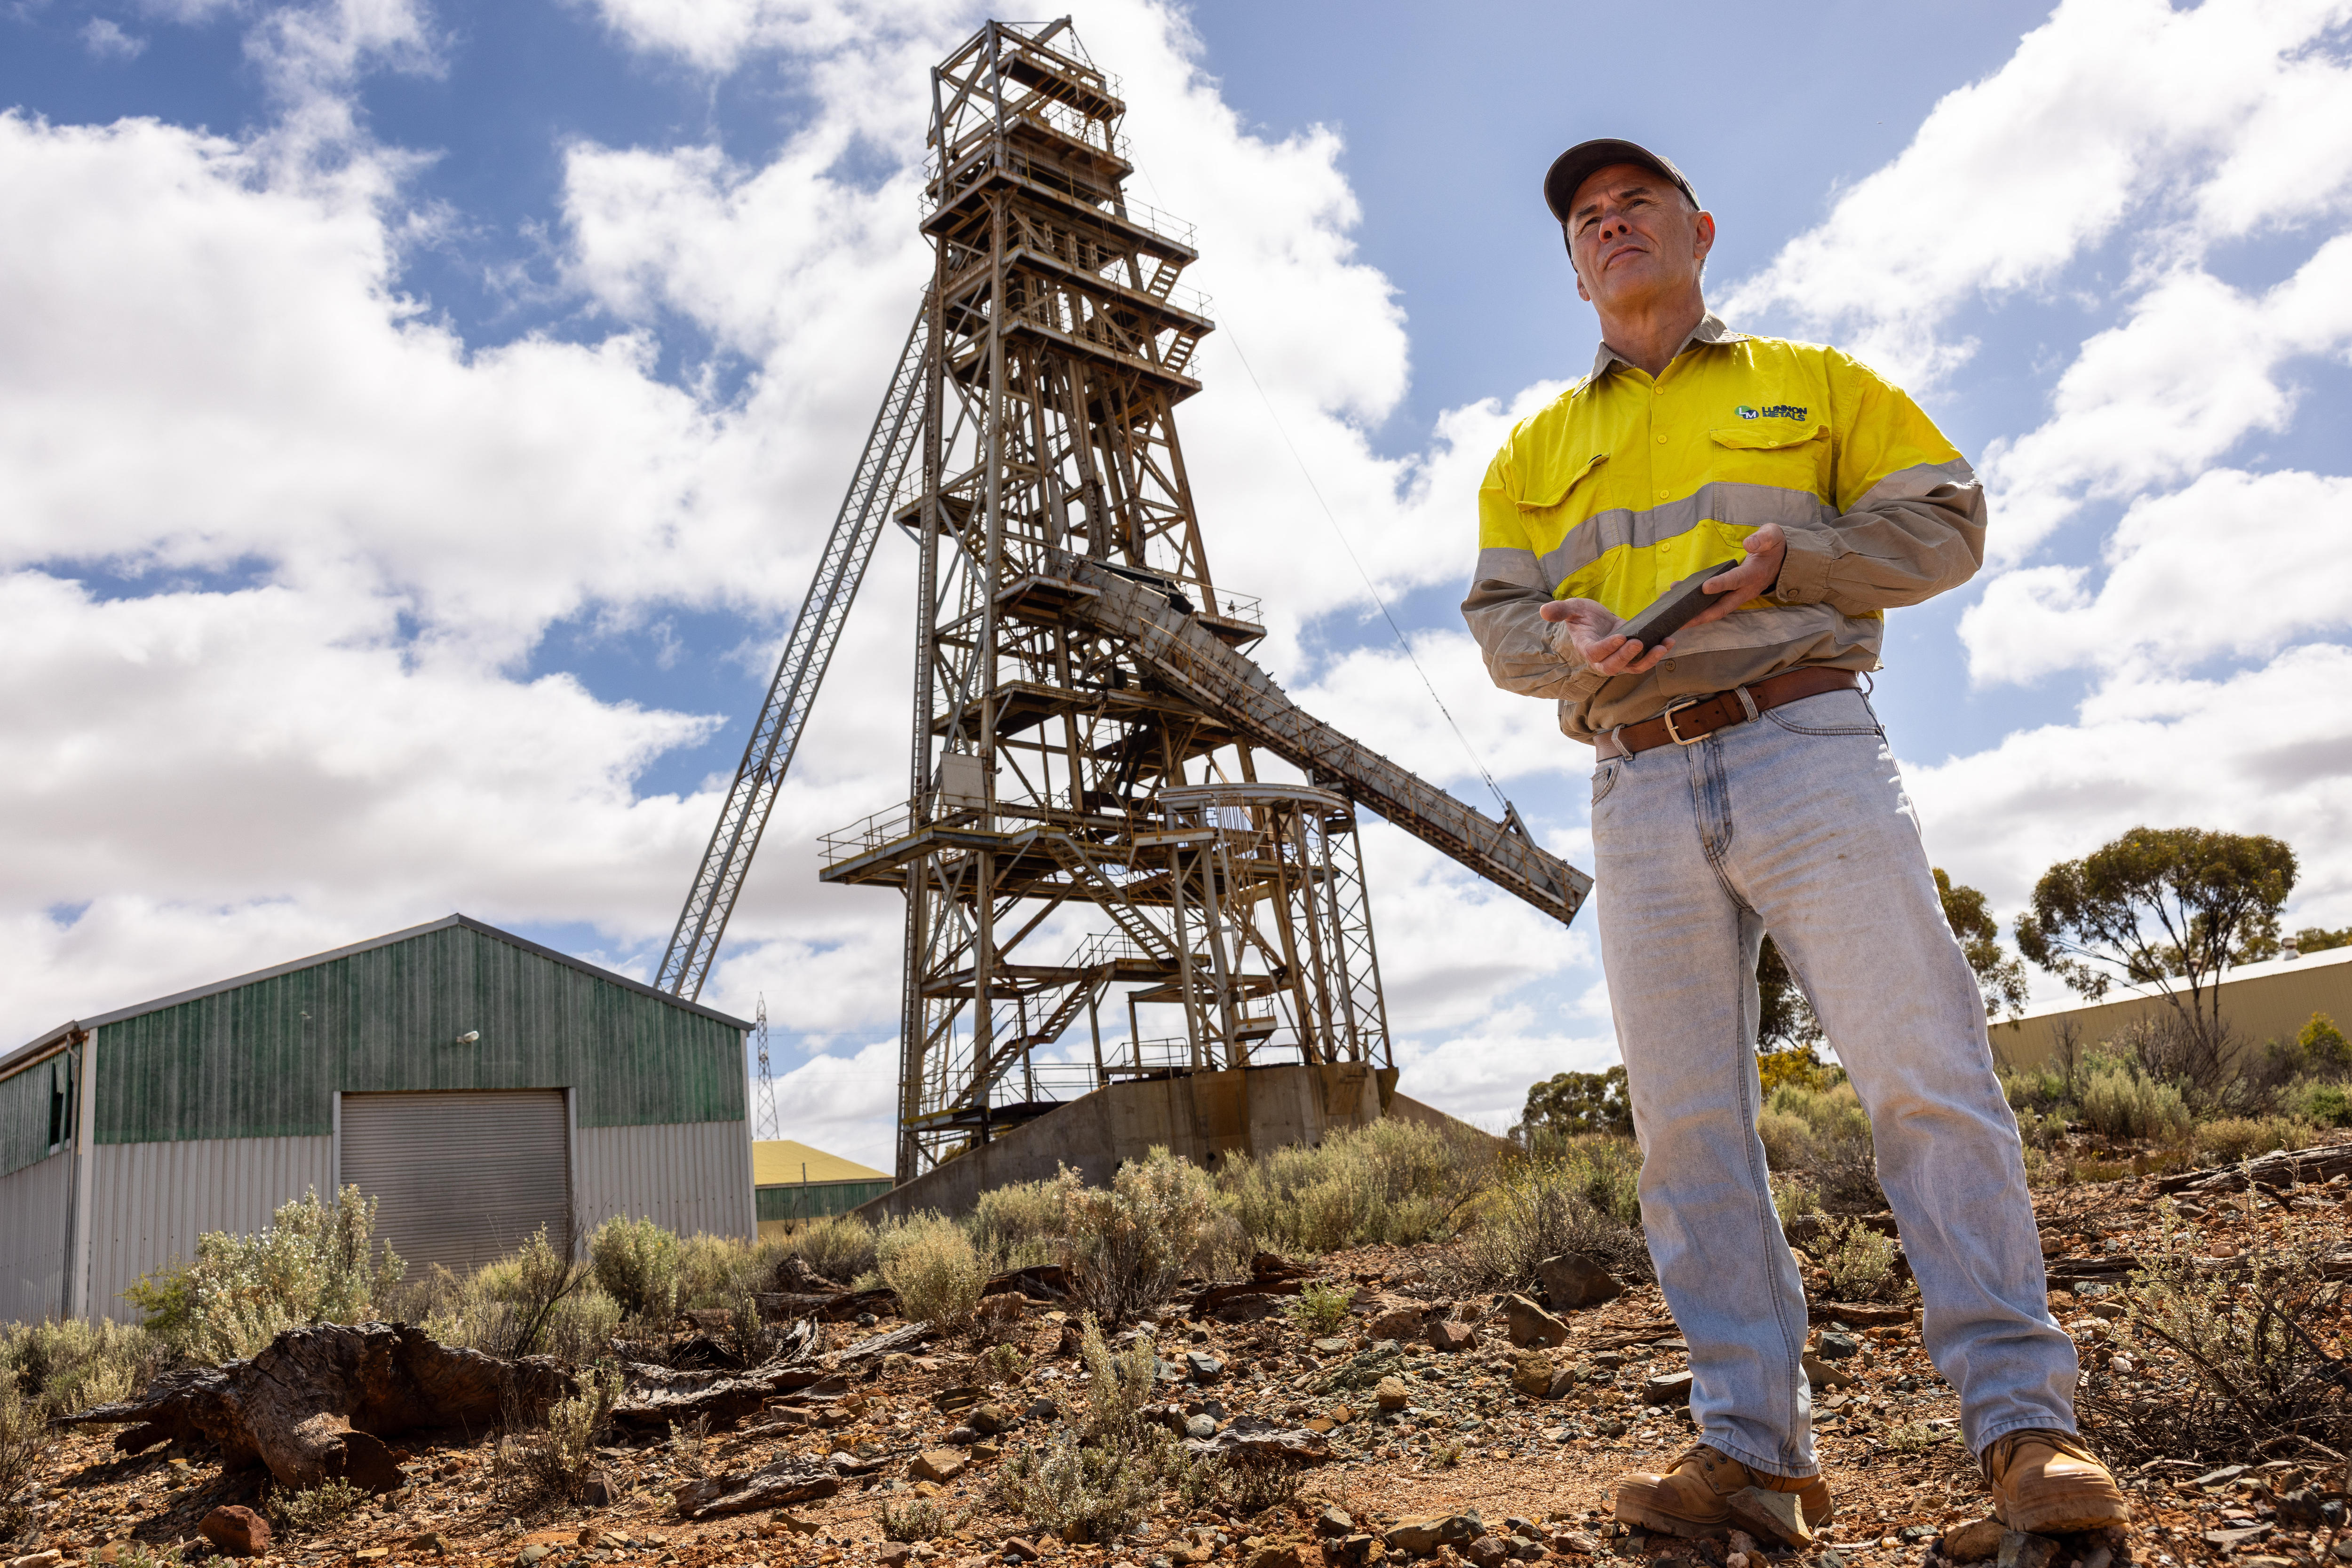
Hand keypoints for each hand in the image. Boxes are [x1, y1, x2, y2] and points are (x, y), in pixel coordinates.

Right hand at [1538, 596, 1670, 676]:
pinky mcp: (1632, 657)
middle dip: (1627, 657)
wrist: (1597, 621)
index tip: (1621, 636)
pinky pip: (1644, 661)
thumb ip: (1560, 610)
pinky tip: (1669, 641)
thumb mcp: (1573, 608)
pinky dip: (1657, 653)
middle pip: (1614, 667)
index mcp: (1586, 647)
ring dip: (1649, 659)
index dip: (1607, 648)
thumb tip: (1543, 611)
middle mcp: (1602, 659)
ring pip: (1633, 667)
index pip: (1595, 653)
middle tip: (1638, 642)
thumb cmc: (1584, 615)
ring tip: (1662, 645)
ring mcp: (1619, 660)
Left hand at [1682, 523, 1785, 629]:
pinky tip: (1677, 601)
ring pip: (1714, 610)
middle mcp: (1744, 590)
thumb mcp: (1772, 536)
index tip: (1704, 587)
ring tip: (1671, 612)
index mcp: (1754, 574)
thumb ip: (1763, 539)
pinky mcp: (1730, 596)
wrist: (1782, 559)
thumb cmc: (1773, 546)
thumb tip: (1749, 543)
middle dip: (1700, 615)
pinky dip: (1696, 607)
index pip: (1735, 580)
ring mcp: (1737, 596)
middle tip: (1679, 619)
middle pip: (1721, 608)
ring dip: (1693, 614)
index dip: (1721, 584)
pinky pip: (1712, 605)